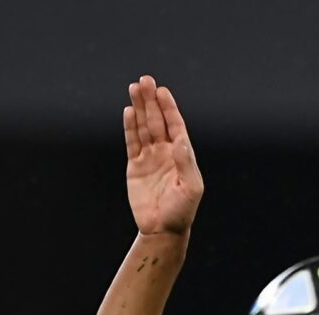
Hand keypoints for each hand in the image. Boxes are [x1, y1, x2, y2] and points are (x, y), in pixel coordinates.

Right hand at [124, 75, 200, 236]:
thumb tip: (179, 141)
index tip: (162, 91)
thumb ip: (185, 163)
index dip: (168, 108)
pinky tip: (128, 112)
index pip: (175, 125)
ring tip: (134, 88)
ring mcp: (150, 158)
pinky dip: (130, 127)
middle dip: (151, 101)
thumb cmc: (182, 210)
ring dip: (139, 108)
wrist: (162, 229)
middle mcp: (166, 152)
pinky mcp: (135, 166)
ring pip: (143, 127)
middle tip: (145, 80)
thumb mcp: (190, 187)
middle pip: (157, 120)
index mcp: (182, 154)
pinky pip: (132, 143)